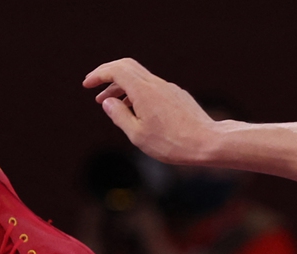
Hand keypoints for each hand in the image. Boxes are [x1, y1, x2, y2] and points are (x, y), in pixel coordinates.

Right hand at [83, 58, 217, 165]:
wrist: (209, 143)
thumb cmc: (173, 143)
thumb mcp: (138, 135)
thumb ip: (119, 116)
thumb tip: (108, 101)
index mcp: (143, 90)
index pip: (116, 70)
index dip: (98, 74)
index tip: (87, 85)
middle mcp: (156, 84)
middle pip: (127, 67)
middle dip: (108, 76)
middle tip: (96, 89)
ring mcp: (169, 89)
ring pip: (140, 79)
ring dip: (123, 88)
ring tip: (112, 104)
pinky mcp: (178, 96)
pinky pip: (153, 88)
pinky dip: (138, 94)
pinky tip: (136, 111)